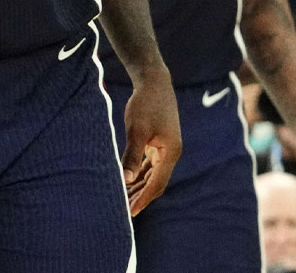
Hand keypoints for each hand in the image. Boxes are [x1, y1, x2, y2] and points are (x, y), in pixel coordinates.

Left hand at [122, 70, 181, 215]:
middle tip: (125, 212)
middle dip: (141, 196)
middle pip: (156, 182)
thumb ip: (132, 155)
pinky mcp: (158, 142)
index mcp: (170, 153)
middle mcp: (171, 153)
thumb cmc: (145, 104)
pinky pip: (149, 164)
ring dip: (140, 186)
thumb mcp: (136, 130)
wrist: (154, 82)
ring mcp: (165, 148)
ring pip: (152, 174)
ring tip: (124, 200)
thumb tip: (126, 179)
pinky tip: (128, 180)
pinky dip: (139, 173)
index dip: (143, 199)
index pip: (156, 183)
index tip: (130, 212)